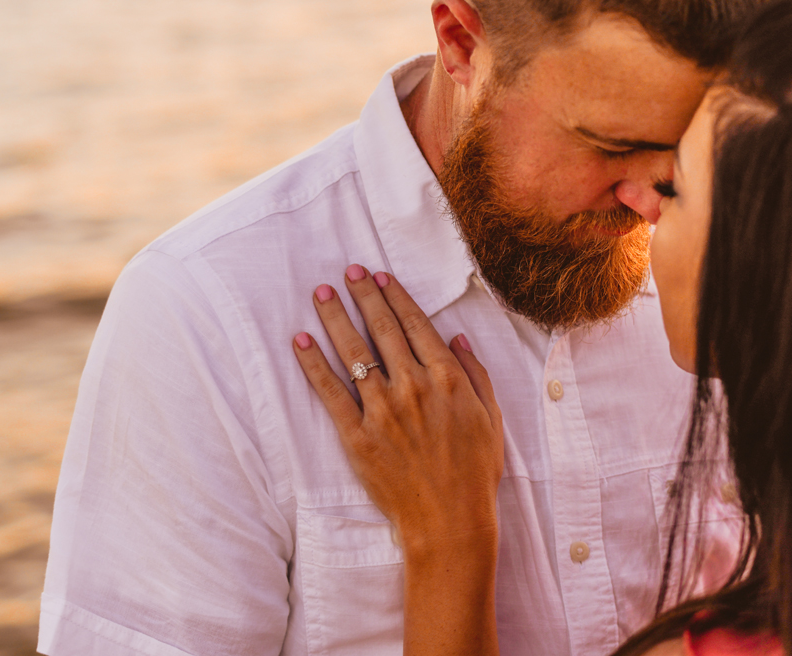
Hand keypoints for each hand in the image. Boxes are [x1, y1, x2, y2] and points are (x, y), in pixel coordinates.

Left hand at [292, 265, 503, 561]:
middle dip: (364, 295)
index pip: (416, 325)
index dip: (396, 296)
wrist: (450, 521)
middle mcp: (413, 387)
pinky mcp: (357, 436)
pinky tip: (300, 341)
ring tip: (321, 293)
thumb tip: (457, 336)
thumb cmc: (476, 471)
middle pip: (382, 329)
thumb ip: (475, 372)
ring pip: (353, 352)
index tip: (381, 276)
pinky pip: (330, 393)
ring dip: (335, 318)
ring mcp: (383, 411)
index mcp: (447, 379)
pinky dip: (313, 364)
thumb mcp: (491, 417)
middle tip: (348, 271)